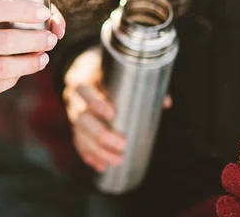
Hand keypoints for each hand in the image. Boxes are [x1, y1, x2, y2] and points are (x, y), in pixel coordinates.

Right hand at [0, 0, 60, 108]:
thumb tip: (3, 7)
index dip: (23, 10)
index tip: (43, 12)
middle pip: (4, 40)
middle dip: (34, 40)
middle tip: (50, 38)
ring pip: (1, 67)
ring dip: (28, 63)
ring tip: (42, 59)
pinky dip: (8, 81)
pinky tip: (18, 75)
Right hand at [63, 46, 171, 171]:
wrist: (84, 72)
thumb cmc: (106, 74)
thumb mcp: (118, 72)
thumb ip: (142, 83)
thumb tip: (166, 103)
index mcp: (84, 81)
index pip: (84, 90)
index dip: (95, 103)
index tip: (112, 113)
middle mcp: (75, 100)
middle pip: (81, 118)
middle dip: (100, 134)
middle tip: (122, 144)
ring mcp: (73, 116)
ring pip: (79, 135)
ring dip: (97, 151)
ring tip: (117, 160)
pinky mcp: (76, 129)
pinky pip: (78, 144)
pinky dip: (89, 156)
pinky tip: (101, 167)